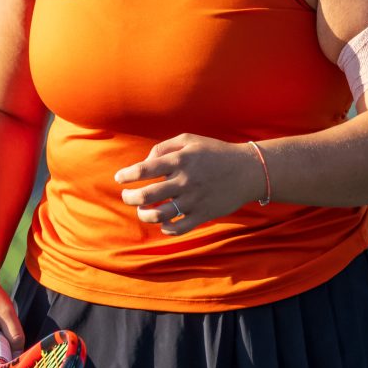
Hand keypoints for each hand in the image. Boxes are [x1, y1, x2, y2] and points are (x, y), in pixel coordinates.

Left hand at [114, 133, 262, 235]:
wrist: (248, 170)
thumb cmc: (215, 152)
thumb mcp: (190, 140)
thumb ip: (164, 147)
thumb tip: (145, 162)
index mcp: (180, 159)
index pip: (144, 169)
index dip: (127, 175)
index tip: (119, 178)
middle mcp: (185, 180)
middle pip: (146, 195)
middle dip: (130, 197)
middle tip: (127, 196)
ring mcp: (194, 200)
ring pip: (159, 215)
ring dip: (144, 215)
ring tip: (142, 210)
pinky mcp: (203, 214)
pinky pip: (178, 228)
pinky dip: (165, 228)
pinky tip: (163, 222)